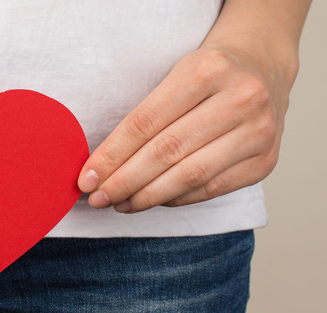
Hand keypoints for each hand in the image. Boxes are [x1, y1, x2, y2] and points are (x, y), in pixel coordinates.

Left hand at [77, 45, 291, 212]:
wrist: (263, 69)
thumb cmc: (205, 77)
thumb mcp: (173, 77)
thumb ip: (142, 119)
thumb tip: (99, 169)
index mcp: (206, 69)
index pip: (145, 123)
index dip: (111, 155)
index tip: (86, 179)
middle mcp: (240, 98)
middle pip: (166, 152)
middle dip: (124, 181)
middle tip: (98, 198)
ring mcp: (258, 131)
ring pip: (189, 176)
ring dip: (147, 196)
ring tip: (120, 203)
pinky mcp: (266, 161)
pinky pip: (211, 189)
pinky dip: (176, 198)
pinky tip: (153, 200)